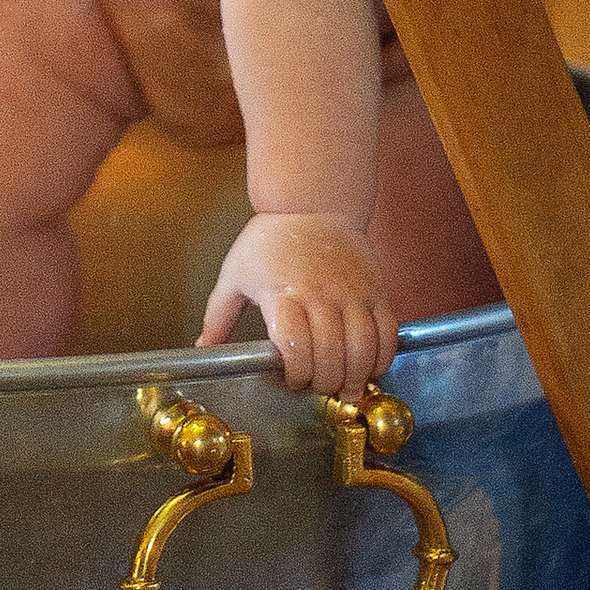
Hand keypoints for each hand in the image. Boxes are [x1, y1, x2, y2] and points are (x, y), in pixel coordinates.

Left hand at [201, 213, 394, 399]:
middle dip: (324, 383)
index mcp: (282, 294)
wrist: (311, 201)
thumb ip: (218, 315)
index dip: (295, 373)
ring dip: (355, 377)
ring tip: (345, 388)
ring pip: (362, 349)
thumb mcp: (235, 273)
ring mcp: (351, 293)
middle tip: (317, 387)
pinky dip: (382, 357)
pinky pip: (386, 332)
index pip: (294, 347)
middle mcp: (320, 295)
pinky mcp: (375, 289)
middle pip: (330, 355)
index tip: (290, 379)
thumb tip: (203, 346)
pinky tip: (370, 367)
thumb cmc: (270, 239)